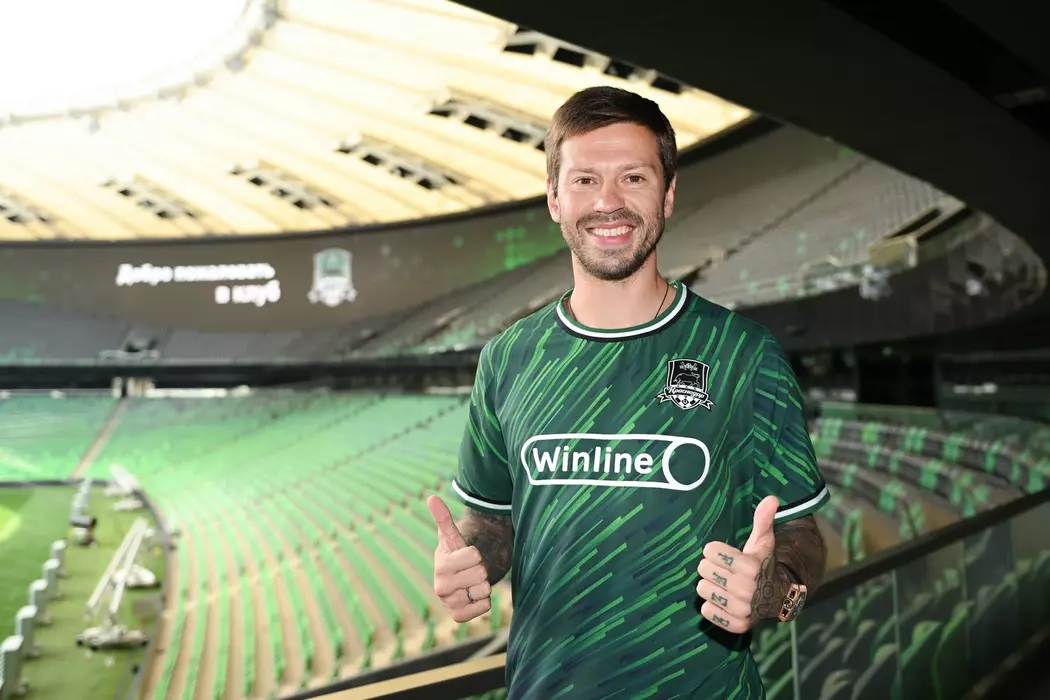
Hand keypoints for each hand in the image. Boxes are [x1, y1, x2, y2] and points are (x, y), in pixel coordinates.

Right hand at [427, 495, 491, 622]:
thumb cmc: (456, 555)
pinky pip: (483, 607)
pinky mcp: (459, 616)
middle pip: (481, 573)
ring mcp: (450, 603)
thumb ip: (443, 518)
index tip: (467, 556)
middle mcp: (441, 587)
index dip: (475, 553)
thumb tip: (431, 497)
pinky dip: (484, 601)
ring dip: (482, 586)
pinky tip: (473, 596)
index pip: (474, 555)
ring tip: (471, 583)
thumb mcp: (452, 536)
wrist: (458, 579)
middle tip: (470, 570)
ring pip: (484, 590)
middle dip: (480, 570)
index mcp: (441, 566)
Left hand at [696, 495, 781, 632]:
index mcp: (750, 566)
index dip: (714, 551)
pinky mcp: (737, 625)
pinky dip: (711, 605)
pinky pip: (707, 611)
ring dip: (709, 585)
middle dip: (710, 567)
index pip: (710, 551)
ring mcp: (742, 609)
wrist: (778, 598)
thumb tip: (772, 498)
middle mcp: (746, 588)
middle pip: (703, 569)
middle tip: (722, 569)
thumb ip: (763, 520)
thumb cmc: (763, 565)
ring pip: (702, 590)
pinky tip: (722, 600)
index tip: (724, 554)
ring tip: (722, 584)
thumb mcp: (763, 542)